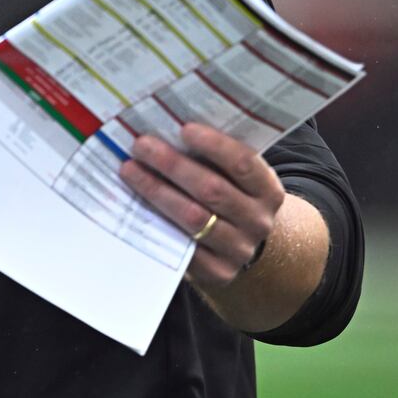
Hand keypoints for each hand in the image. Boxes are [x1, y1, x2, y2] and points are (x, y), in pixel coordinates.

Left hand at [118, 122, 281, 287]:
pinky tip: (134, 204)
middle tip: (141, 145)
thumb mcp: (232, 177)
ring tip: (130, 170)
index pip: (243, 164)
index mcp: (268, 191)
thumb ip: (212, 157)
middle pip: (212, 190)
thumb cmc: (228, 195)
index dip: (214, 145)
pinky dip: (156, 223)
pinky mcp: (217, 272)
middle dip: (172, 164)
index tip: (183, 128)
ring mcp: (238, 250)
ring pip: (193, 217)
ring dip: (157, 191)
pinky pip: (182, 247)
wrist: (240, 244)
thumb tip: (167, 124)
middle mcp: (258, 222)